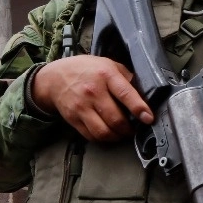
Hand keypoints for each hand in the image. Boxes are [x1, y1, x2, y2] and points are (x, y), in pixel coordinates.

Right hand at [30, 56, 152, 141]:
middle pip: (116, 119)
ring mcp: (81, 107)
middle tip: (134, 128)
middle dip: (129, 129)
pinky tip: (107, 133)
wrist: (54, 78)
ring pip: (104, 132)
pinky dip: (103, 139)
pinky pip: (91, 136)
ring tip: (121, 133)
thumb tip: (144, 93)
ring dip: (117, 137)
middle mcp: (93, 91)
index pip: (125, 94)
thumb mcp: (107, 64)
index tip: (148, 119)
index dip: (139, 108)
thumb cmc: (85, 69)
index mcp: (105, 75)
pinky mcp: (73, 118)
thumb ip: (125, 77)